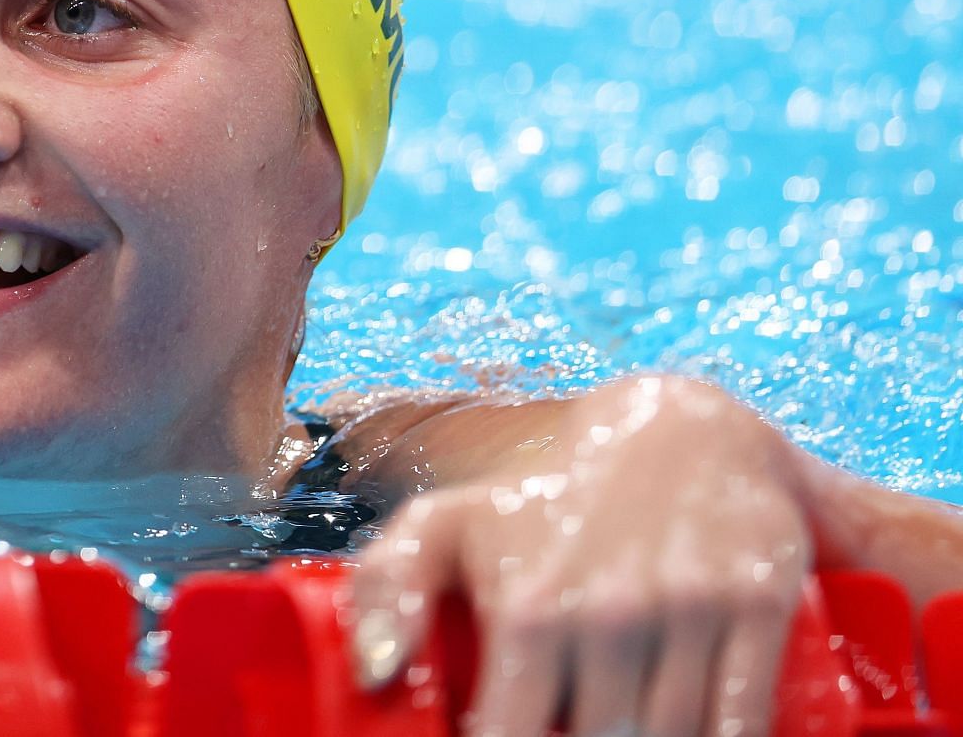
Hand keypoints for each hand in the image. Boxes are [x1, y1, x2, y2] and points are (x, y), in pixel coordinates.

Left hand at [351, 375, 812, 736]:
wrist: (677, 428)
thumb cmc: (546, 501)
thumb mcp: (445, 526)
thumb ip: (386, 585)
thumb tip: (374, 672)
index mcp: (526, 610)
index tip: (509, 734)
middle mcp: (606, 613)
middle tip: (574, 718)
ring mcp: (688, 610)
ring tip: (622, 717)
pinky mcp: (759, 605)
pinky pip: (745, 724)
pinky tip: (694, 731)